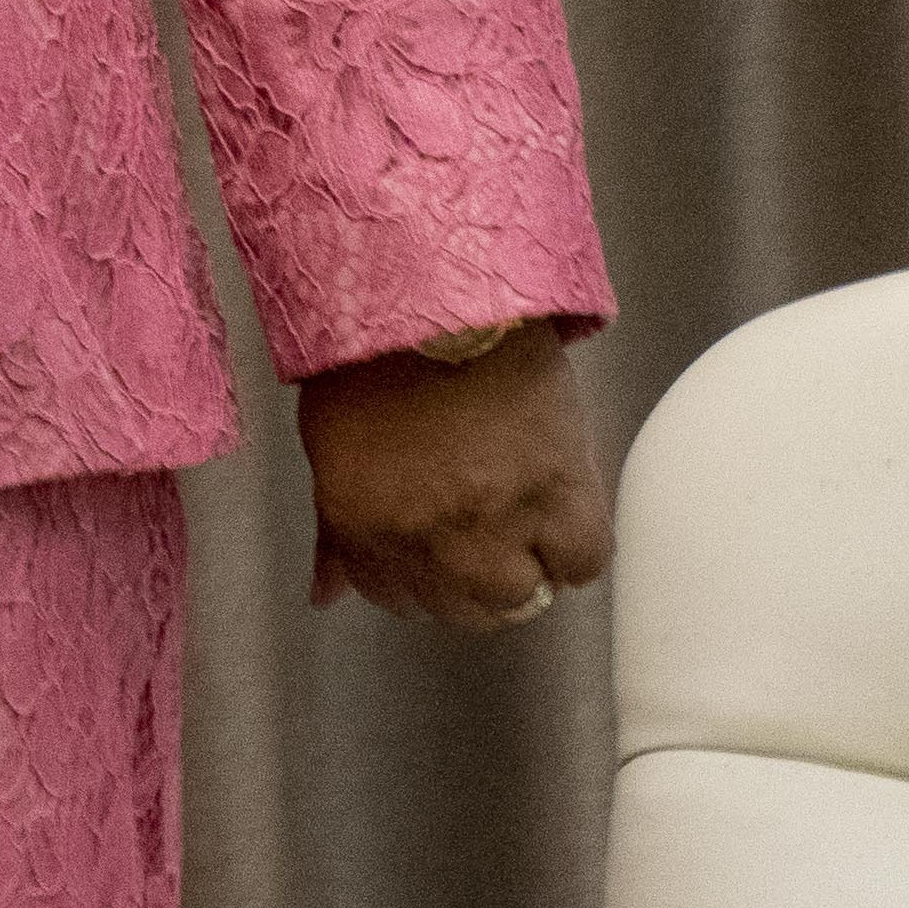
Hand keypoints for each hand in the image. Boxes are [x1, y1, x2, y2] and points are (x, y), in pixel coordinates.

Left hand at [298, 328, 610, 628]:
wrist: (443, 298)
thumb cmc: (372, 357)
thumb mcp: (331, 445)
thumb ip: (335, 531)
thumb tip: (326, 594)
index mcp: (362, 525)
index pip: (395, 599)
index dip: (418, 579)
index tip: (433, 555)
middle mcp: (426, 538)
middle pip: (463, 609)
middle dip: (471, 582)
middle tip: (483, 536)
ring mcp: (497, 523)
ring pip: (521, 598)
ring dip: (524, 572)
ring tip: (522, 524)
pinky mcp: (559, 496)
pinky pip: (582, 563)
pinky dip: (575, 549)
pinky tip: (560, 515)